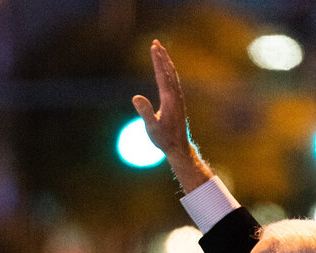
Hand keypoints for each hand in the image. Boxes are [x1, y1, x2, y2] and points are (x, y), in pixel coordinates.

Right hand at [131, 40, 212, 192]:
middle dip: (162, 56)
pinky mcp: (177, 102)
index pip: (162, 74)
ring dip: (166, 62)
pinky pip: (173, 82)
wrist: (179, 148)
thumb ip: (145, 112)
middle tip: (156, 42)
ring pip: (172, 75)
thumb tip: (136, 97)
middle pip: (168, 71)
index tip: (153, 47)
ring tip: (161, 51)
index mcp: (169, 99)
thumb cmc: (164, 140)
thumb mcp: (151, 128)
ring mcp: (178, 98)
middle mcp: (175, 96)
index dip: (157, 60)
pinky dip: (169, 71)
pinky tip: (167, 70)